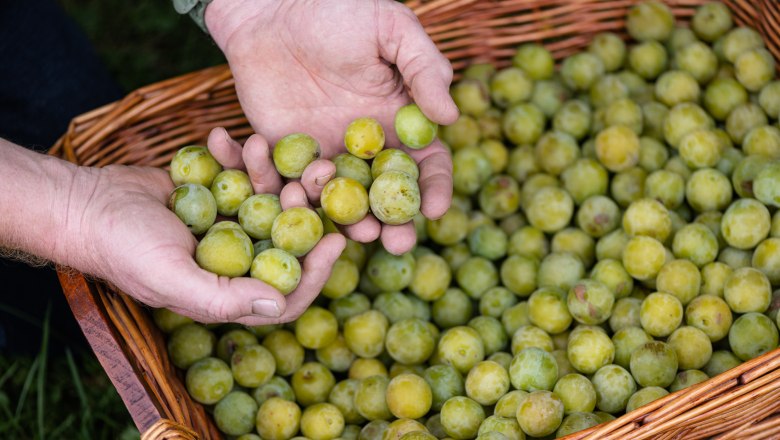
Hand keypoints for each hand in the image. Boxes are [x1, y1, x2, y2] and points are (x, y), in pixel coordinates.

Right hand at [61, 148, 343, 325]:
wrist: (83, 204)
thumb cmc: (123, 249)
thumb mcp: (171, 278)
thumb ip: (223, 298)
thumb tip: (278, 306)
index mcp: (230, 289)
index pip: (287, 290)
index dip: (316, 270)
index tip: (336, 239)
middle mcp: (236, 258)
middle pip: (288, 237)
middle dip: (305, 205)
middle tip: (316, 173)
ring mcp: (228, 223)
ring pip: (269, 199)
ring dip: (270, 169)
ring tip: (260, 142)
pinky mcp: (216, 192)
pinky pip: (237, 174)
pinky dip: (233, 154)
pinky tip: (220, 134)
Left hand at [205, 0, 459, 253]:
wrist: (271, 7)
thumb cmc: (337, 9)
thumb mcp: (390, 28)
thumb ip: (424, 68)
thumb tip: (449, 118)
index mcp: (397, 122)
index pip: (424, 164)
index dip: (433, 188)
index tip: (436, 209)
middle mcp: (363, 147)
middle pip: (383, 196)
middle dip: (393, 224)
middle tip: (395, 243)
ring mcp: (322, 154)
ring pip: (338, 202)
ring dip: (347, 222)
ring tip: (354, 232)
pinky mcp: (281, 156)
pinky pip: (287, 186)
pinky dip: (291, 198)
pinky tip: (296, 202)